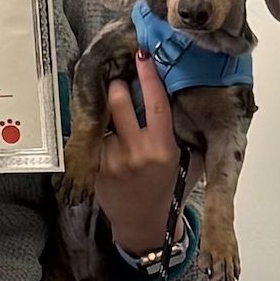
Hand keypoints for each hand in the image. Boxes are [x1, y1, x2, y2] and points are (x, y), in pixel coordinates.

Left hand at [93, 53, 192, 252]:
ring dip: (109, 116)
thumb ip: (181, 132)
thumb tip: (179, 94)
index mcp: (162, 148)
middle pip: (120, 102)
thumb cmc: (167, 189)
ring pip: (105, 120)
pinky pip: (95, 139)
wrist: (144, 225)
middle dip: (118, 87)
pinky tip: (110, 147)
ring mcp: (112, 160)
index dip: (148, 75)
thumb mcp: (184, 161)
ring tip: (117, 126)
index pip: (155, 103)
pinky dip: (100, 136)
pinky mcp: (95, 168)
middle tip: (121, 85)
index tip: (143, 55)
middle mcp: (137, 152)